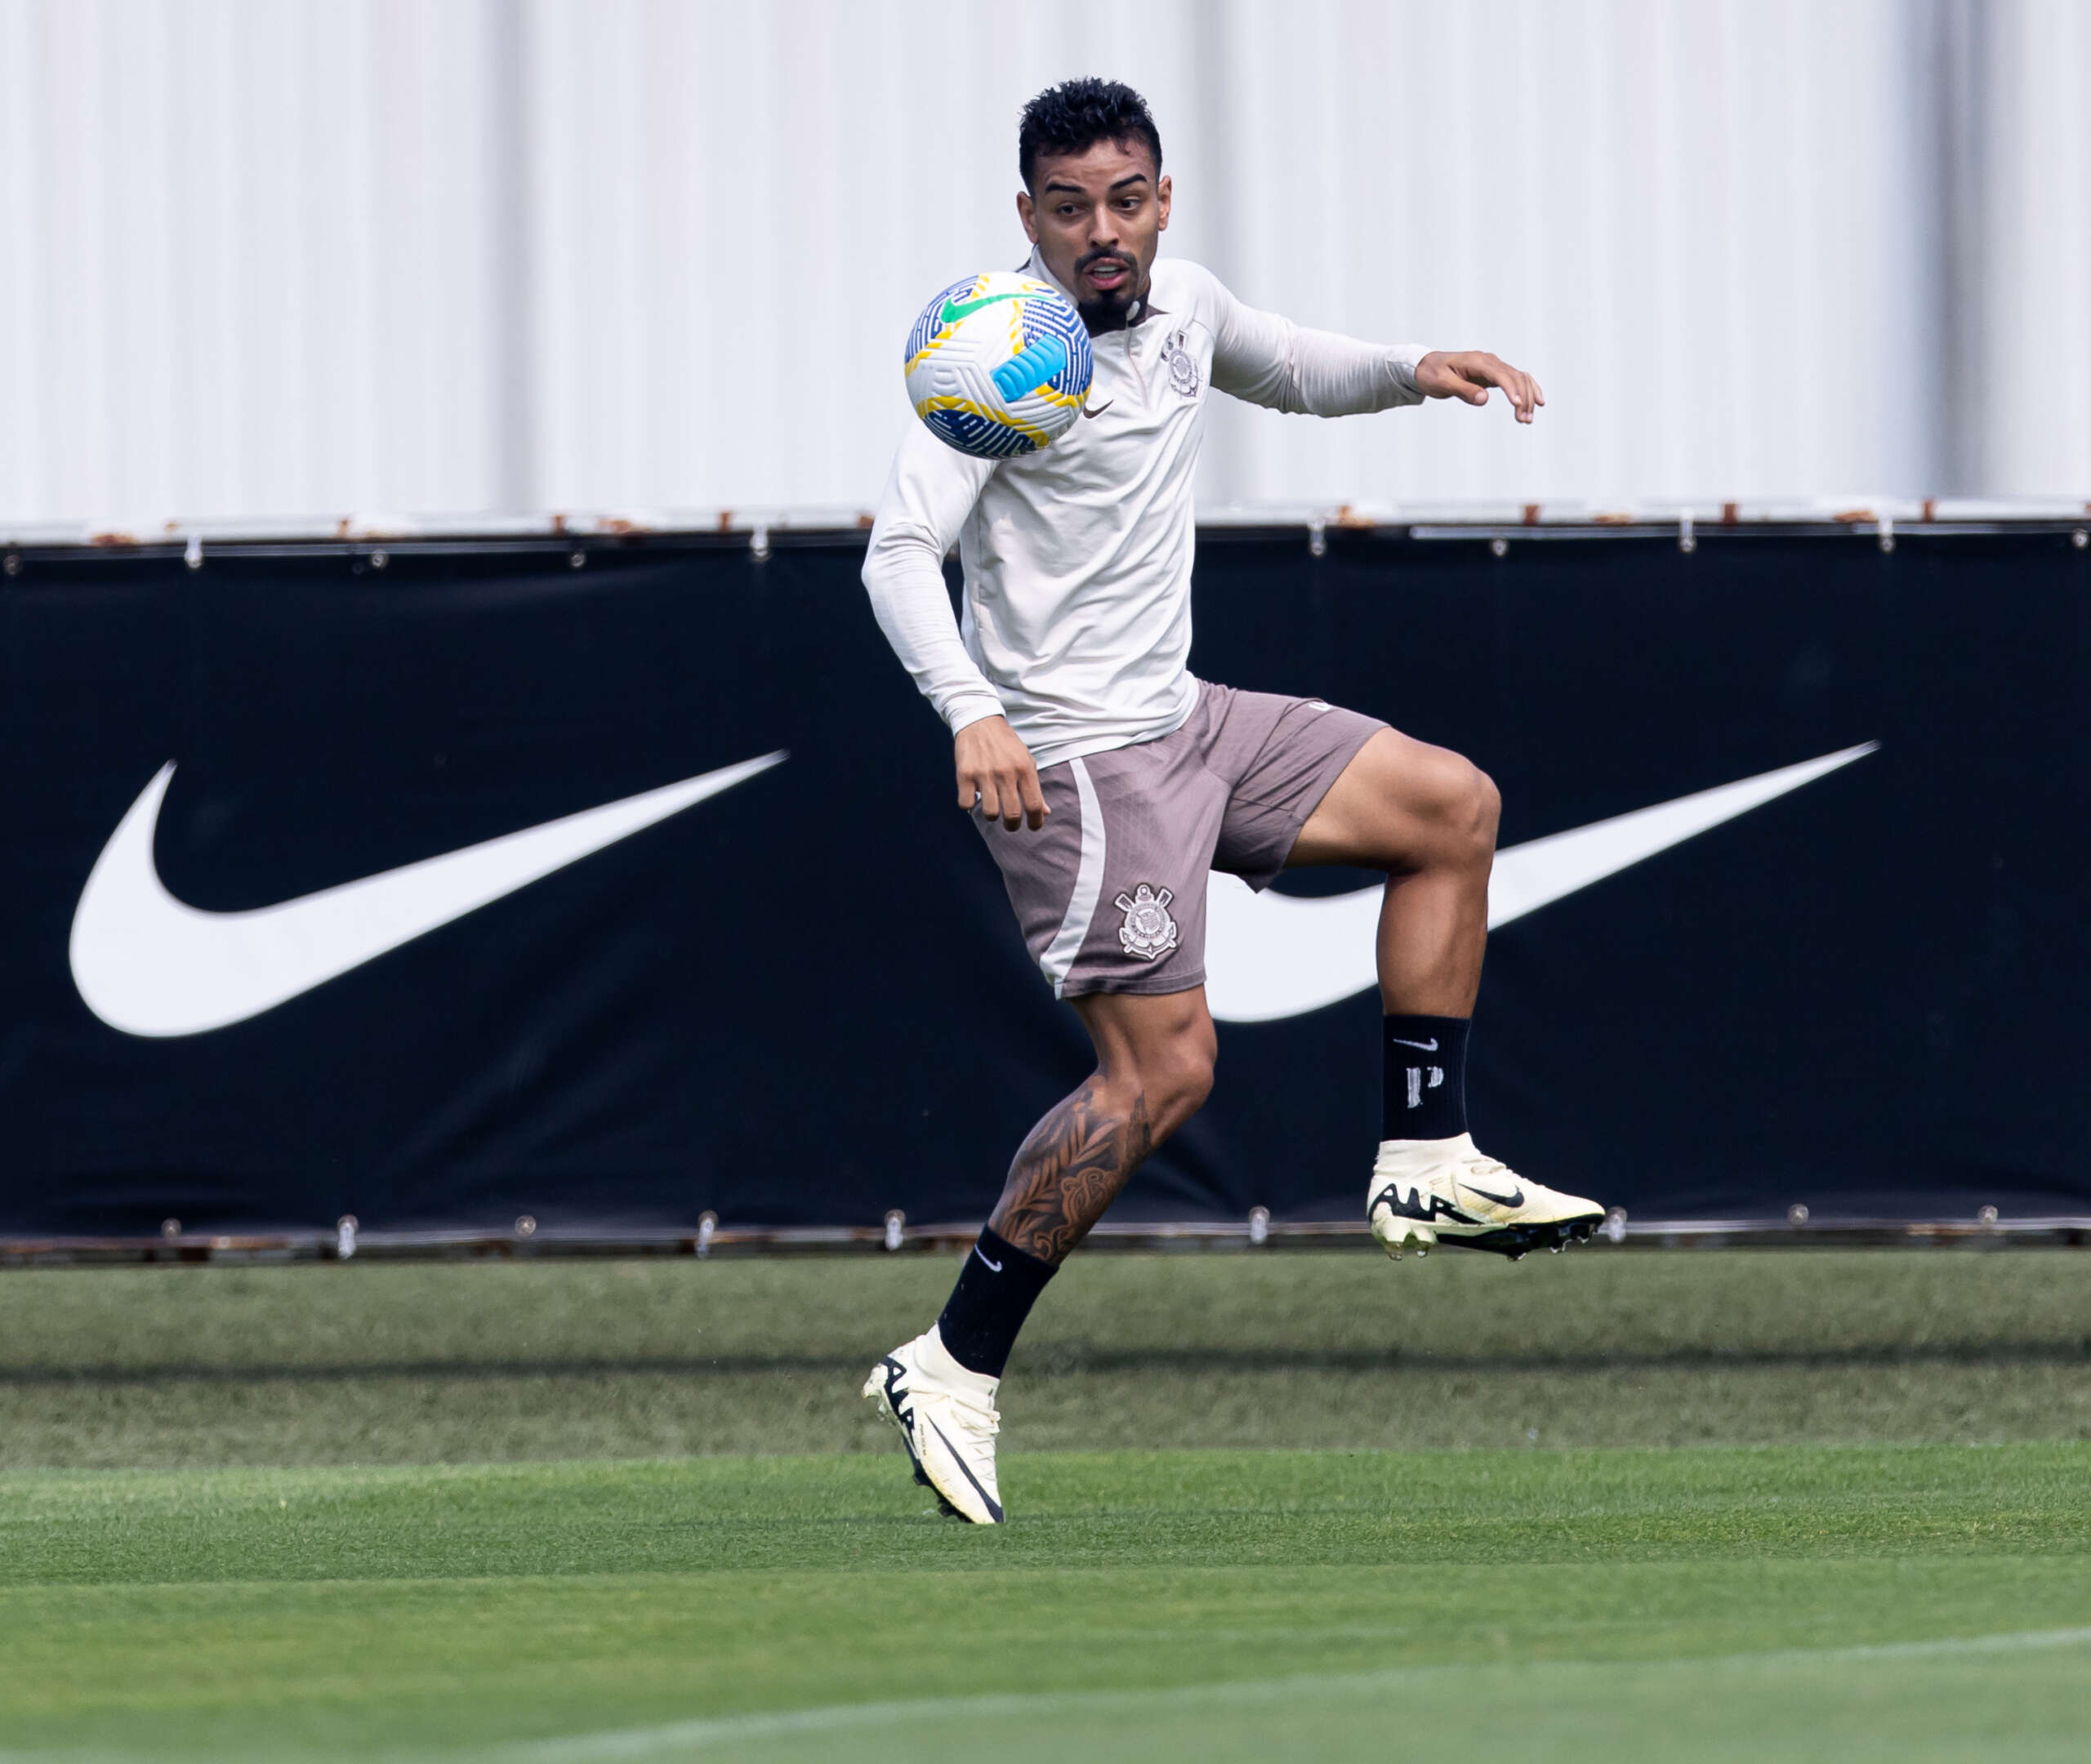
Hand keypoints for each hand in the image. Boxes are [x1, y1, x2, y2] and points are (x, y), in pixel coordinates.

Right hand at [956, 715, 1048, 830]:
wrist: (980, 721)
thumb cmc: (1006, 745)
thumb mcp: (1026, 761)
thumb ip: (1034, 787)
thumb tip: (1046, 812)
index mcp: (1025, 769)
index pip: (1035, 805)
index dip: (1036, 822)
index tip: (1032, 826)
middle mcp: (1006, 772)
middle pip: (1012, 814)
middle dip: (1013, 825)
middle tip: (1011, 824)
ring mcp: (984, 773)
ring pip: (990, 813)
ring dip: (992, 816)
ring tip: (992, 809)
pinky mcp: (964, 774)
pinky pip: (966, 804)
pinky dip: (970, 805)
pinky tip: (974, 797)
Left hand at [1415, 351, 1544, 423]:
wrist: (1428, 366)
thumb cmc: (1432, 374)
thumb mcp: (1442, 383)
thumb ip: (1463, 390)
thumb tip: (1484, 398)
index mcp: (1477, 361)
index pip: (1500, 374)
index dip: (1511, 389)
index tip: (1517, 405)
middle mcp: (1489, 361)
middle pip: (1515, 376)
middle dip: (1523, 398)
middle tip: (1524, 420)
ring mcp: (1494, 367)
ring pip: (1520, 378)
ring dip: (1528, 397)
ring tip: (1528, 419)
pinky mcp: (1495, 374)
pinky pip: (1517, 380)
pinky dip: (1528, 390)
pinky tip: (1536, 403)